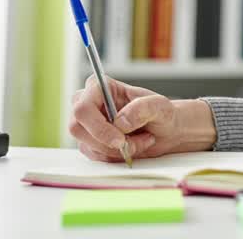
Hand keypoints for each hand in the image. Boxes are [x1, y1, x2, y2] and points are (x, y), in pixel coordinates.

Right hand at [69, 77, 216, 162]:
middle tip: (131, 143)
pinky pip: (95, 156)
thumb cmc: (161, 113)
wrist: (166, 131)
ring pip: (87, 145)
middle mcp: (87, 103)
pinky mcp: (89, 142)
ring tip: (140, 141)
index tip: (120, 139)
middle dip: (106, 142)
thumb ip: (142, 108)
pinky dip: (116, 156)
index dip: (98, 126)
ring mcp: (86, 124)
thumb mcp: (160, 106)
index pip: (83, 108)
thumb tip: (120, 122)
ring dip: (116, 150)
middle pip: (77, 128)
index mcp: (100, 87)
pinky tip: (133, 146)